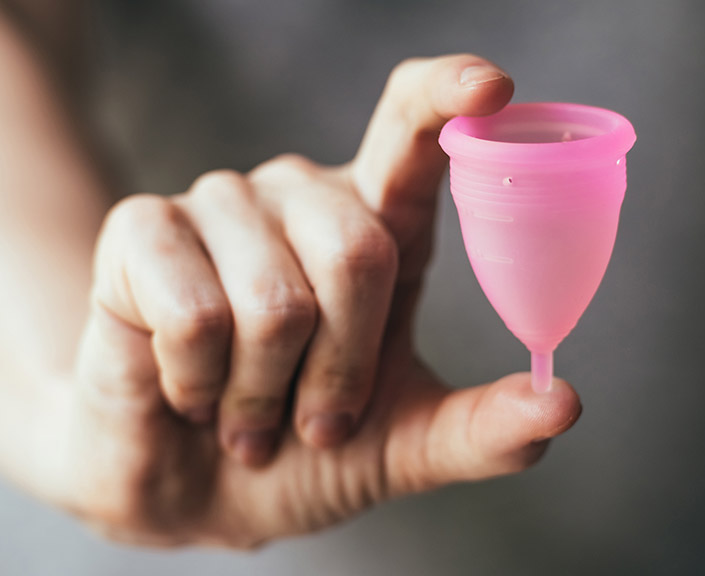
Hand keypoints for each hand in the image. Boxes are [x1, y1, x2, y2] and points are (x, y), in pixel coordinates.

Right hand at [61, 54, 581, 546]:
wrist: (189, 488)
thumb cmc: (302, 451)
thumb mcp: (405, 447)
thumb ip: (482, 429)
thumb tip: (563, 404)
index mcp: (375, 226)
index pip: (411, 127)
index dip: (446, 95)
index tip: (492, 87)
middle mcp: (302, 197)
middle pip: (358, 248)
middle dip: (342, 370)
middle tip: (313, 423)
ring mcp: (220, 202)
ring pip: (273, 298)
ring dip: (264, 392)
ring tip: (246, 413)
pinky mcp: (141, 226)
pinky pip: (195, 313)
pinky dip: (200, 383)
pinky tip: (190, 390)